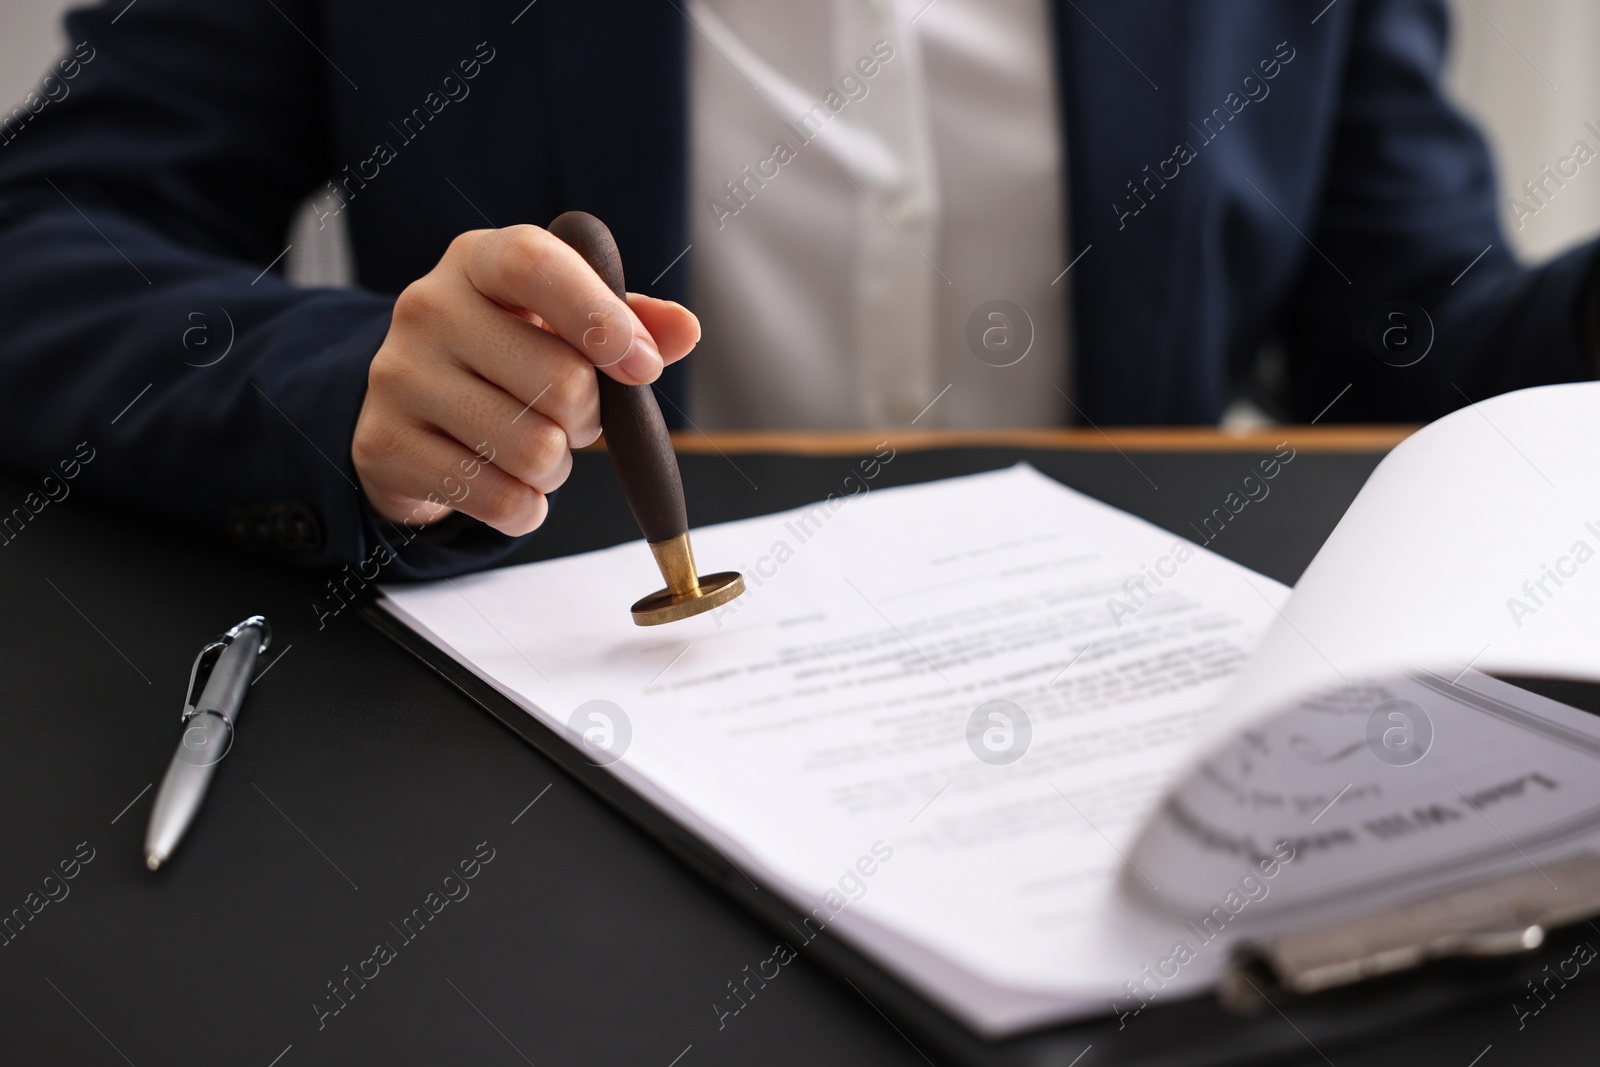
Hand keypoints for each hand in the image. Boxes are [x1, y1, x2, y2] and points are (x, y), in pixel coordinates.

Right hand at [352, 226, 699, 534]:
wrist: (411, 408)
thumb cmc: (506, 355)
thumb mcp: (563, 321)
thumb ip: (630, 320)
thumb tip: (684, 330)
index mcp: (478, 260)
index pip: (537, 267)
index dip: (601, 318)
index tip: (643, 367)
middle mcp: (428, 307)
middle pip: (563, 381)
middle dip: (588, 418)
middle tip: (568, 417)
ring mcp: (398, 376)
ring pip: (535, 450)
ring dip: (557, 468)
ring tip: (533, 448)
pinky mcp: (384, 445)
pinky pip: (500, 499)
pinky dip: (525, 507)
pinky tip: (505, 483)